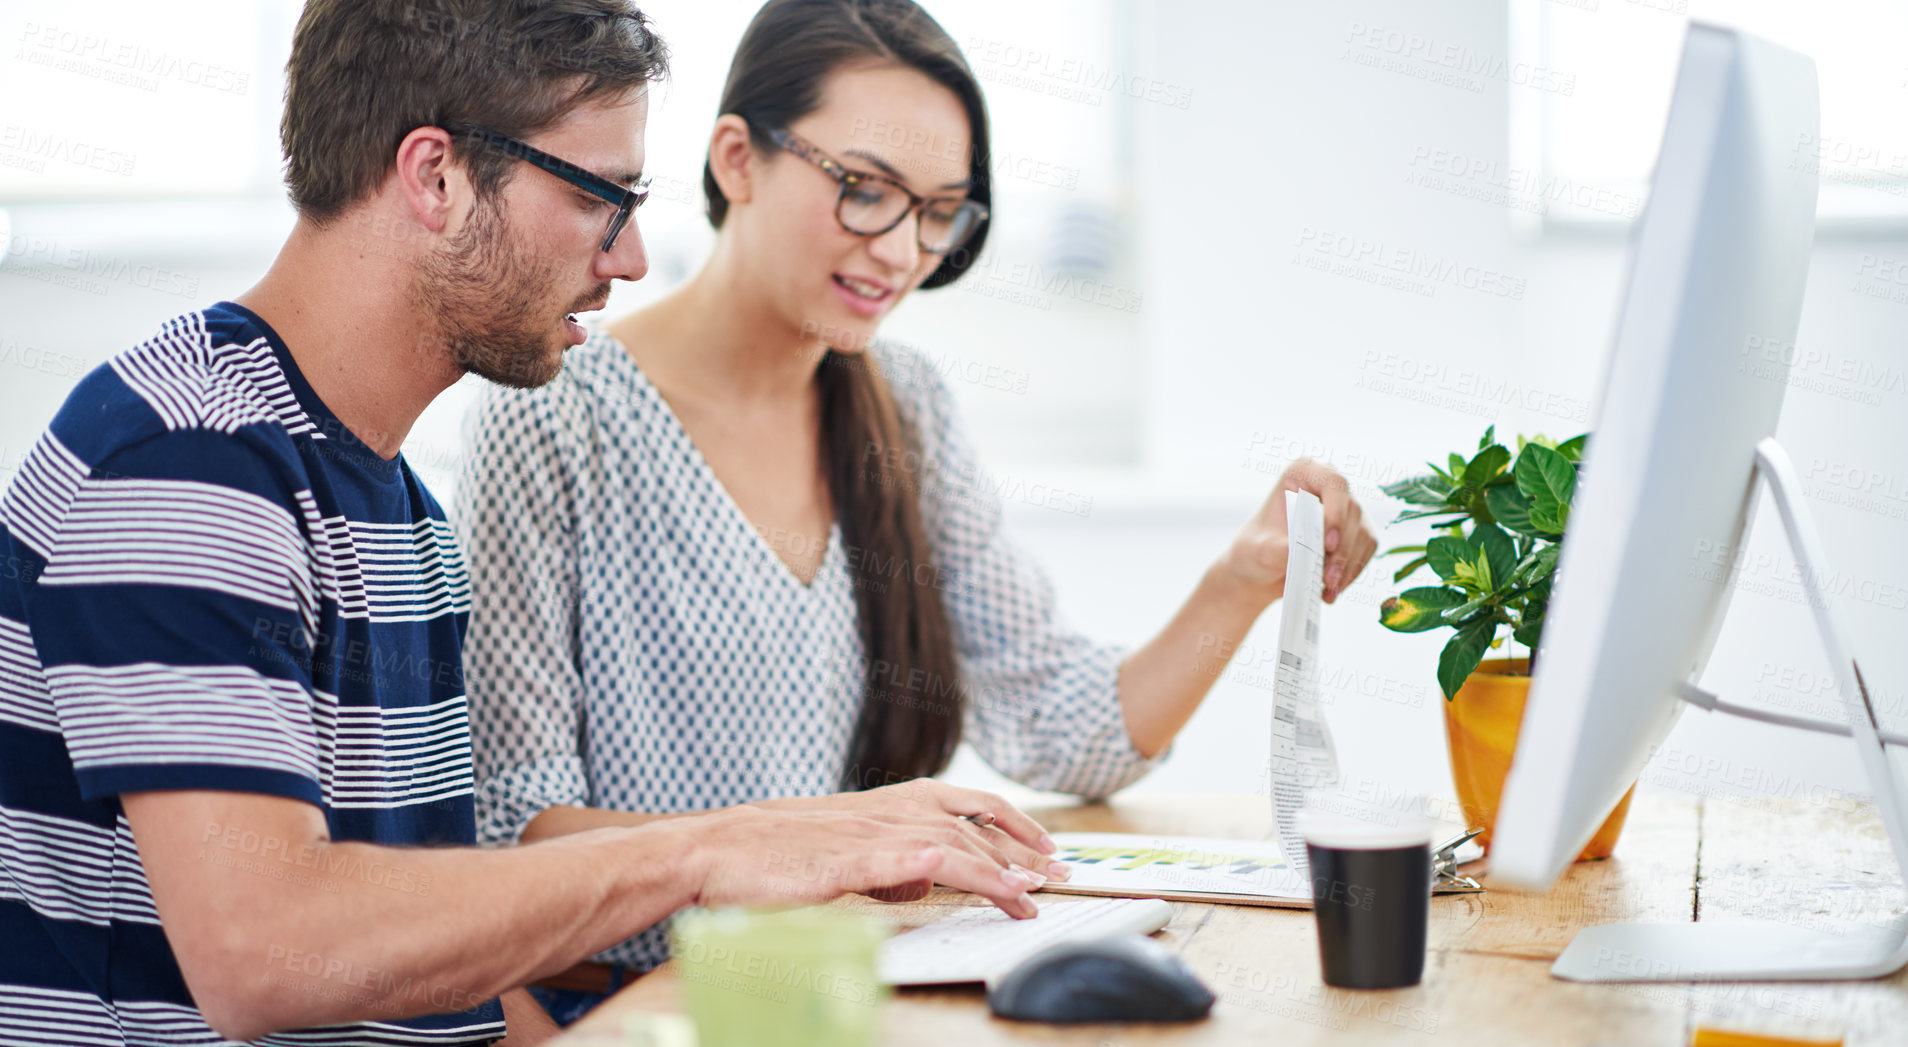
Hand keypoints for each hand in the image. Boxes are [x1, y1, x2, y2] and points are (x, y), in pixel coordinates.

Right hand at [676, 803, 1053, 918]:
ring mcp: (867, 835)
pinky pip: (910, 860)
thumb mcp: (842, 854)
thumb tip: (923, 882)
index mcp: (884, 806)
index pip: (964, 806)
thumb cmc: (770, 854)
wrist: (713, 848)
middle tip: (1061, 875)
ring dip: (998, 867)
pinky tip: (982, 880)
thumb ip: (887, 862)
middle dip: (1021, 849)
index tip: (1045, 851)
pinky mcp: (846, 861)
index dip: (1011, 826)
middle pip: (970, 823)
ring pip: (951, 841)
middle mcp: (884, 812)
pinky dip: (952, 868)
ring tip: (1033, 892)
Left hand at [1220, 459, 1376, 604]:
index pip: (1333, 482)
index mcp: (1303, 473)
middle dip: (1342, 550)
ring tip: (1328, 589)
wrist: (1262, 570)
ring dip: (1348, 565)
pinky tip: (1334, 588)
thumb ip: (1278, 548)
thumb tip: (1302, 550)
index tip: (1327, 544)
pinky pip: (1366, 550)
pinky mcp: (1356, 531)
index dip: (1336, 512)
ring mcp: (1346, 508)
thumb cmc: (1256, 550)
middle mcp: (1329, 486)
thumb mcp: (1259, 550)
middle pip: (1352, 511)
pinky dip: (1353, 571)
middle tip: (1327, 579)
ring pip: (1363, 532)